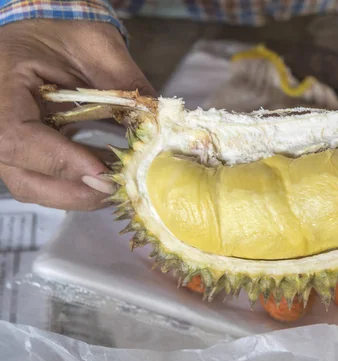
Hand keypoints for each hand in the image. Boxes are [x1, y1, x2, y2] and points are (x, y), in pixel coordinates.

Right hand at [0, 20, 154, 209]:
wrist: (43, 29)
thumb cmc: (64, 32)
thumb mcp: (99, 47)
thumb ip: (126, 85)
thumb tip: (159, 127)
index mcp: (1, 85)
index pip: (16, 136)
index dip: (61, 160)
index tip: (104, 171)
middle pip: (23, 176)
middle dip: (76, 190)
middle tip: (119, 186)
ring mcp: (2, 138)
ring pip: (32, 184)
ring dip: (78, 192)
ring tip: (117, 181)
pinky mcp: (20, 151)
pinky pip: (41, 178)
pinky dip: (74, 183)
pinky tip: (105, 173)